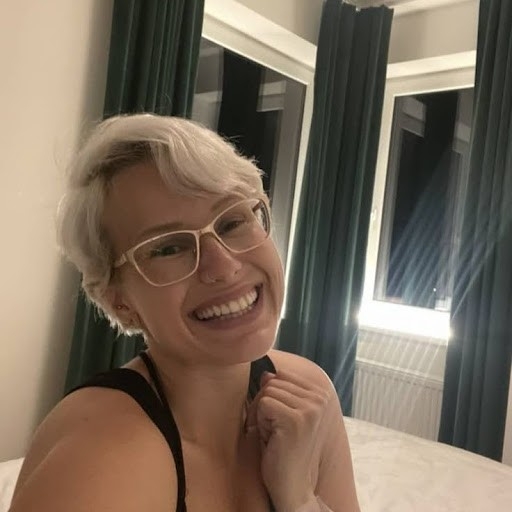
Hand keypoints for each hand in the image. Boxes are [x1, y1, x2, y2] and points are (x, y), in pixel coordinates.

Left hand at [245, 369, 330, 510]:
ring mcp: (311, 408)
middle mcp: (320, 398)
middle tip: (275, 430)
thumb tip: (267, 373)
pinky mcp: (297, 420)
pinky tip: (273, 438)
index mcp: (321, 393)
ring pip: (267, 391)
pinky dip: (261, 421)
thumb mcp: (283, 411)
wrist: (292, 484)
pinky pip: (264, 404)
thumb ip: (279, 390)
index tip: (279, 418)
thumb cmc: (284, 447)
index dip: (272, 394)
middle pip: (273, 381)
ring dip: (263, 414)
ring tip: (275, 434)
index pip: (282, 374)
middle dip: (265, 404)